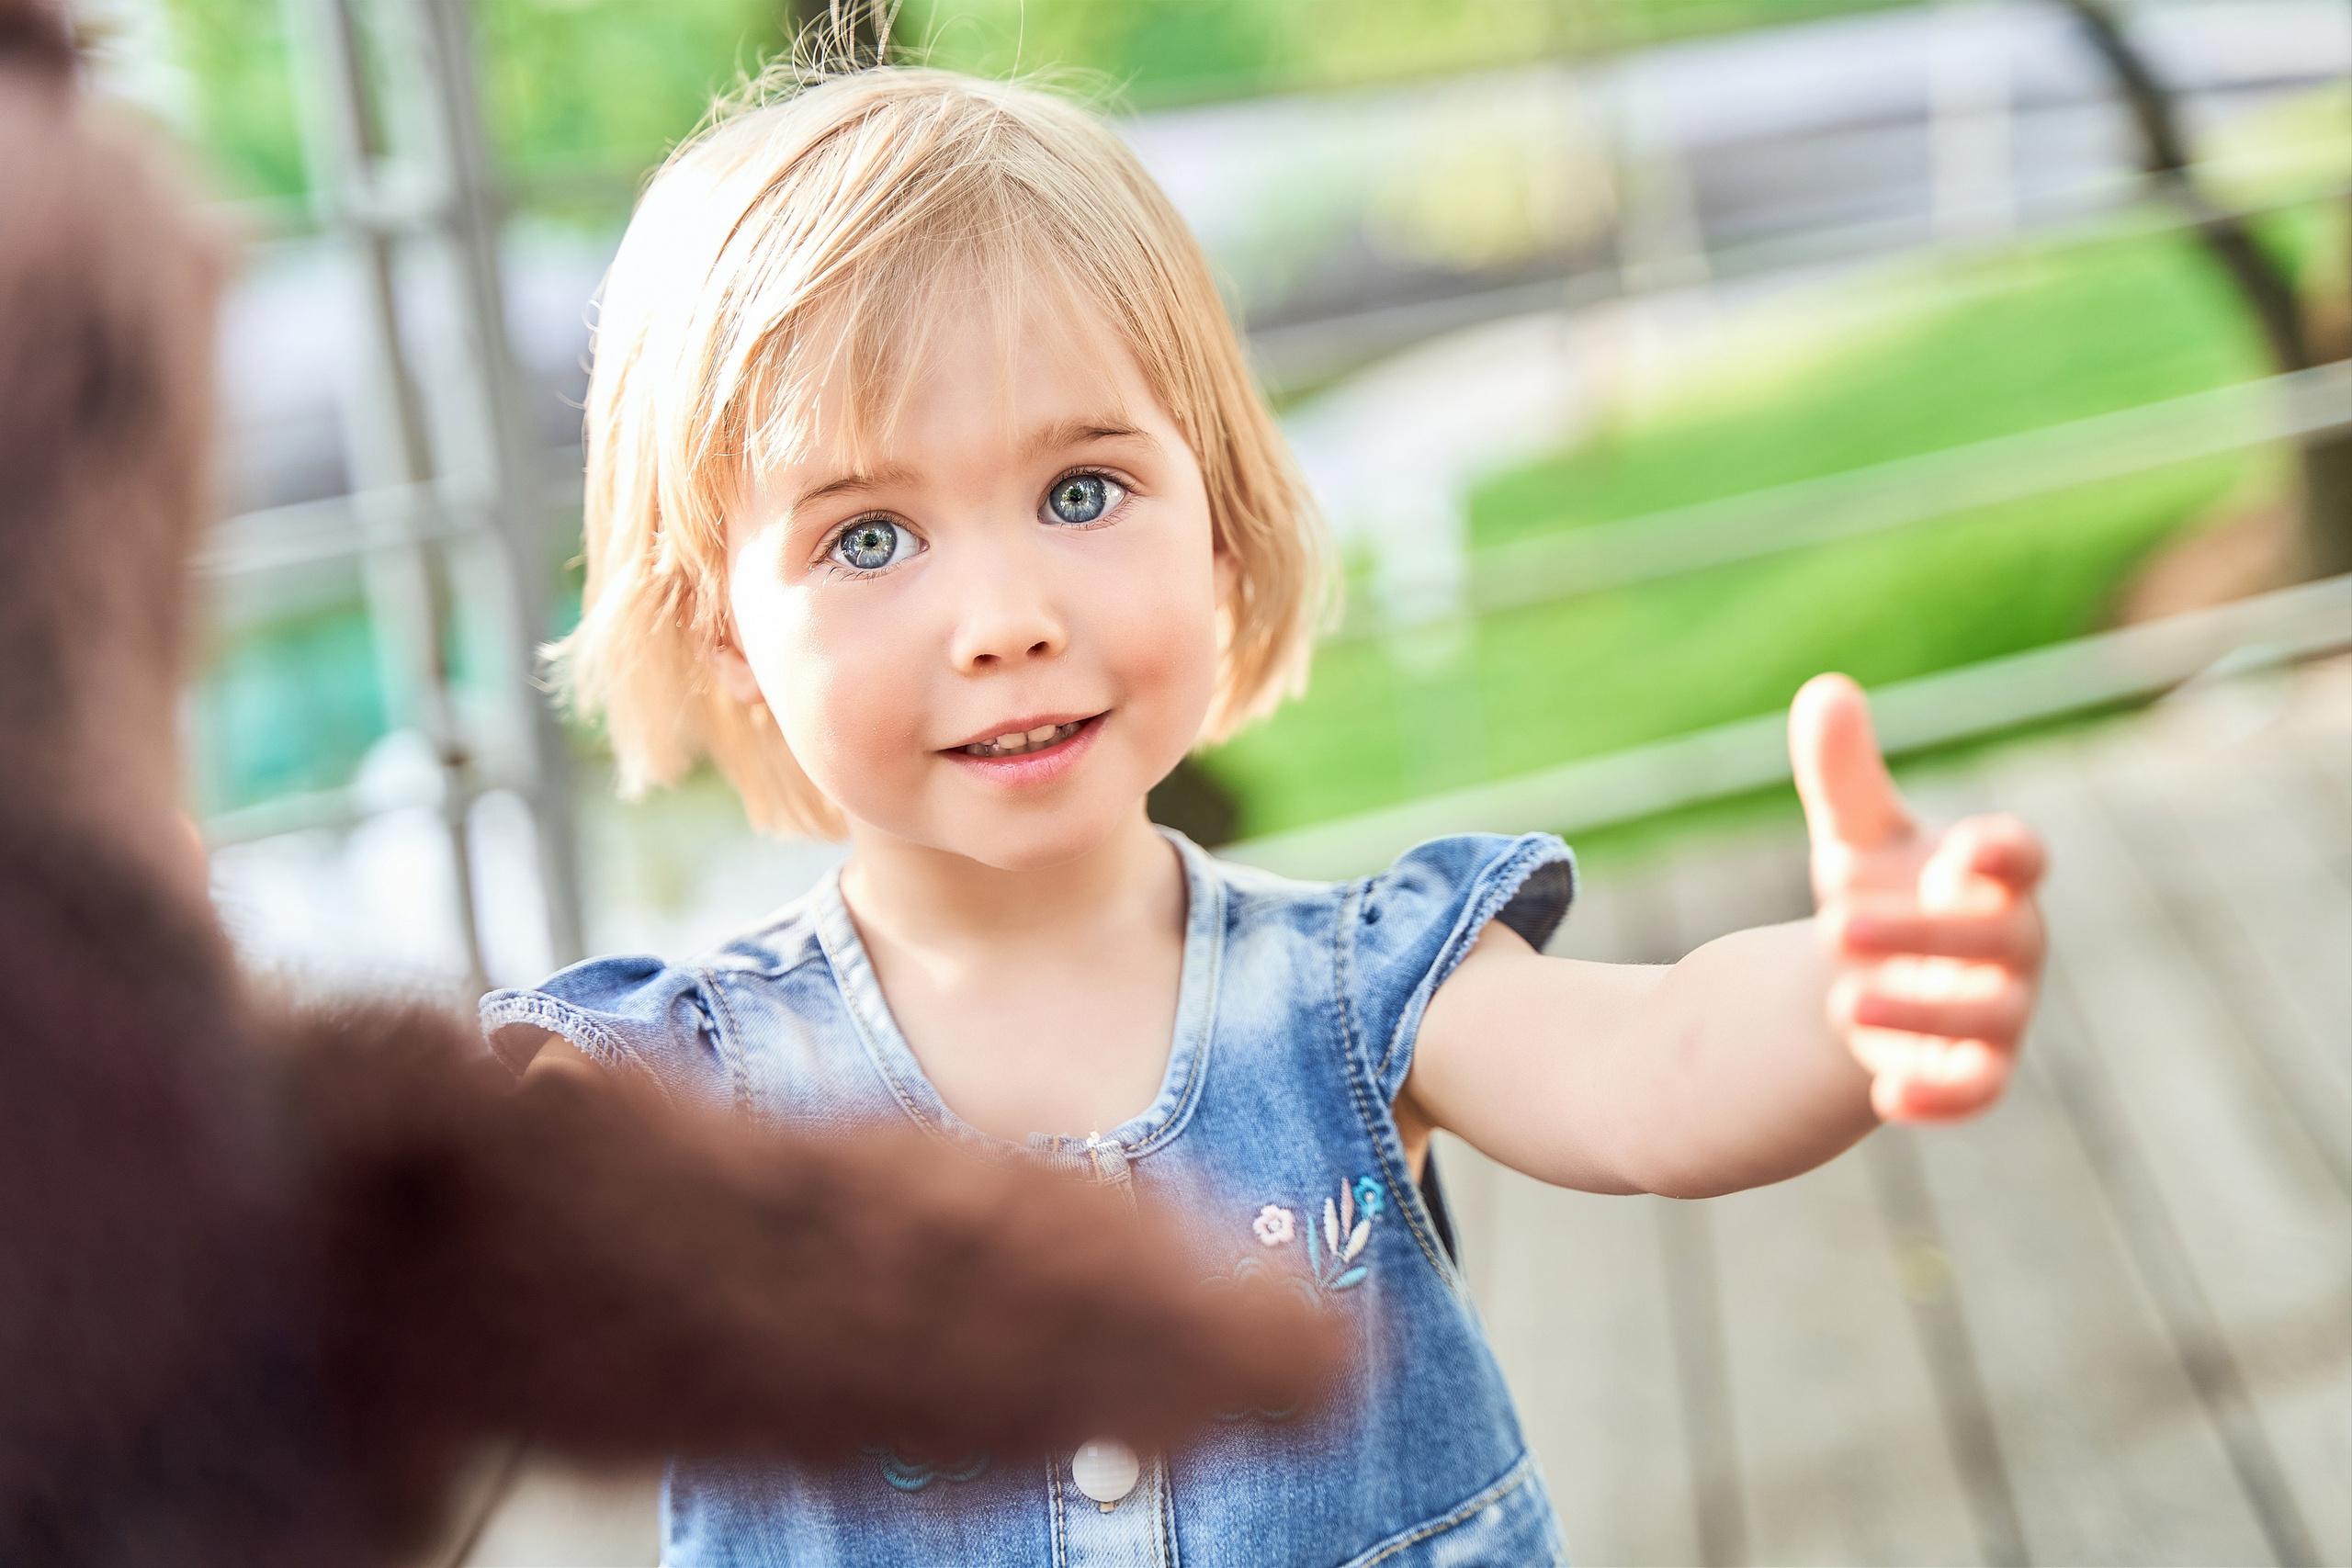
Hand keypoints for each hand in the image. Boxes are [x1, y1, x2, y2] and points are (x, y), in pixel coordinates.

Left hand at [1789, 674, 2047, 1122]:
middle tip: (1832, 922)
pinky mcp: (1973, 1072)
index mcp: (1990, 876)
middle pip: (1994, 941)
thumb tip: (1824, 689)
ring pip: (1986, 1021)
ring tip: (1840, 1005)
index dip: (2001, 854)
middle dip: (1920, 934)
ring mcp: (1998, 1012)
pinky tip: (1885, 1100)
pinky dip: (1939, 1099)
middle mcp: (2009, 944)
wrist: (1871, 977)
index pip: (2019, 858)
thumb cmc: (1881, 889)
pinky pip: (1975, 1092)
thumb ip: (1843, 771)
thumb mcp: (1856, 833)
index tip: (1963, 849)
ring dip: (1920, 1015)